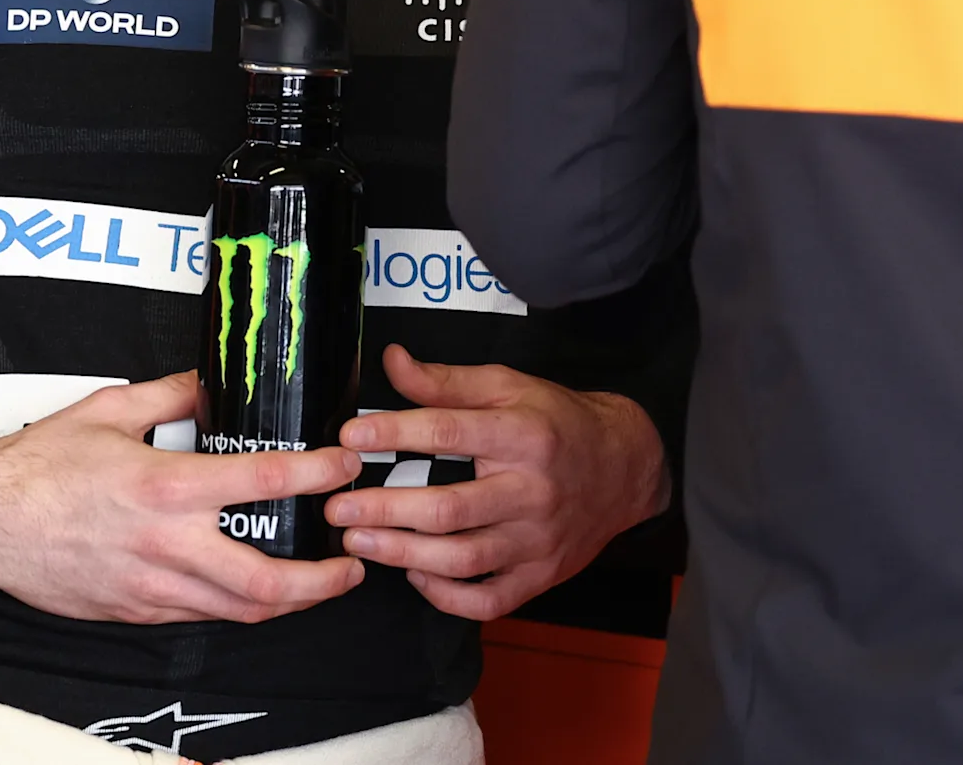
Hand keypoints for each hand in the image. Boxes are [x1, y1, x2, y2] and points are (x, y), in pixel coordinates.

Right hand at [0, 373, 365, 624]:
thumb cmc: (38, 467)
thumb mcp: (109, 411)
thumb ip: (171, 395)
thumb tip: (212, 383)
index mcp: (165, 487)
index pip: (263, 482)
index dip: (317, 475)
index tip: (345, 465)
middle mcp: (166, 546)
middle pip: (266, 581)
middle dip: (323, 580)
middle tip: (351, 562)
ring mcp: (152, 588)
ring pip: (240, 611)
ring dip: (290, 602)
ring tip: (318, 584)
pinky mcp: (136, 612)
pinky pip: (202, 616)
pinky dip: (238, 607)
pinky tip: (254, 589)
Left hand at [324, 344, 669, 621]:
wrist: (625, 469)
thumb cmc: (557, 423)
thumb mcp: (508, 386)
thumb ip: (447, 380)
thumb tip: (391, 361)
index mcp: (523, 435)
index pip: (449, 433)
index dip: (394, 434)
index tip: (350, 437)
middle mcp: (532, 492)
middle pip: (449, 508)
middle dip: (384, 511)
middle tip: (337, 509)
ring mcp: (538, 541)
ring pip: (462, 559)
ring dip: (402, 555)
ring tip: (357, 543)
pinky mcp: (541, 577)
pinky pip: (487, 600)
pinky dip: (445, 595)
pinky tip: (414, 575)